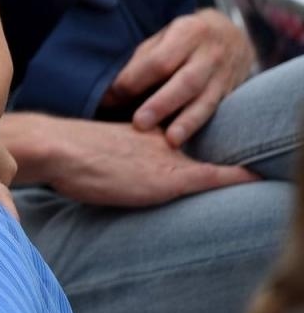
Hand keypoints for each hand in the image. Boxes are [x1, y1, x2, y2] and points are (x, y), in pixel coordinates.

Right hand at [43, 119, 257, 207]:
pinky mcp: (168, 180)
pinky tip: (253, 176)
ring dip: (233, 163)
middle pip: (199, 145)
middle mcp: (158, 141)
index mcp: (140, 132)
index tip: (208, 142)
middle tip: (247, 153)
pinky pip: (212, 177)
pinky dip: (235, 176)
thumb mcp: (89, 149)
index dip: (193, 139)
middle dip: (223, 149)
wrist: (56, 148)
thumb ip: (105, 154)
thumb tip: (91, 163)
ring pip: (210, 160)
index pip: (176, 135)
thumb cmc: (61, 152)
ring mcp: (165, 159)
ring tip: (257, 166)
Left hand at [102, 9, 254, 146]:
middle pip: (185, 82)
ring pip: (206, 101)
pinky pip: (215, 112)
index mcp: (188, 33)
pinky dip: (199, 127)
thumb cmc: (186, 38)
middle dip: (161, 104)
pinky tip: (186, 142)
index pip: (159, 61)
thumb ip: (144, 59)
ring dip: (187, 123)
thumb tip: (114, 90)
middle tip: (139, 123)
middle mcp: (209, 55)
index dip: (133, 81)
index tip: (110, 98)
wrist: (233, 36)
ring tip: (171, 141)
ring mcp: (223, 76)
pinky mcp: (230, 94)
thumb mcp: (165, 36)